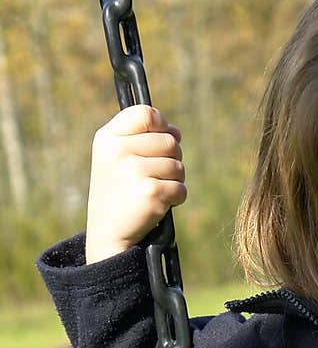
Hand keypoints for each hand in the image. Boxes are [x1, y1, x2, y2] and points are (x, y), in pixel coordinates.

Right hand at [85, 105, 186, 263]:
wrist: (107, 234)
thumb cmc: (117, 193)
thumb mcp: (117, 158)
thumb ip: (143, 138)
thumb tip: (176, 132)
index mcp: (108, 138)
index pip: (146, 113)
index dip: (162, 125)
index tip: (161, 138)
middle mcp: (118, 151)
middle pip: (170, 141)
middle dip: (171, 159)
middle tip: (153, 176)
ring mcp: (134, 171)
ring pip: (178, 166)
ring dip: (173, 180)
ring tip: (152, 191)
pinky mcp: (150, 192)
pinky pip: (181, 188)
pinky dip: (175, 198)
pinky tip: (157, 205)